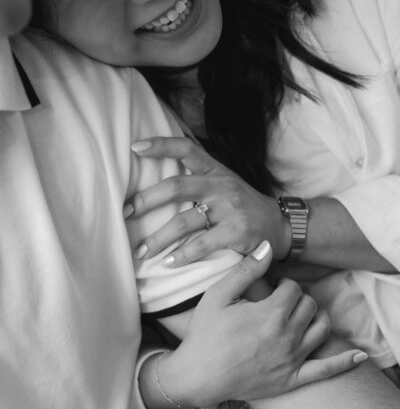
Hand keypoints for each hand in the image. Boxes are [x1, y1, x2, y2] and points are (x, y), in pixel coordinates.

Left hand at [128, 136, 289, 263]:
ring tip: (141, 251)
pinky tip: (168, 263)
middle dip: (146, 200)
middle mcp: (221, 186)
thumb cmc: (242, 205)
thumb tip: (155, 185)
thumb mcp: (223, 183)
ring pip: (185, 221)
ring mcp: (229, 209)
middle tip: (125, 213)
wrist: (278, 225)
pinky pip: (203, 244)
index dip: (161, 145)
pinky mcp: (237, 232)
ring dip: (159, 238)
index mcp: (215, 170)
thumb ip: (197, 179)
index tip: (134, 148)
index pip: (187, 148)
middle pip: (176, 186)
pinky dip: (183, 256)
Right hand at [156, 242, 367, 407]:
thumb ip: (245, 270)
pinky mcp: (293, 379)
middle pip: (310, 305)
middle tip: (282, 300)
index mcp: (271, 313)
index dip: (283, 284)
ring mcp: (293, 359)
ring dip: (315, 317)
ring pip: (321, 328)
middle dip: (298, 298)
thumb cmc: (204, 334)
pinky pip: (327, 370)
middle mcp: (288, 335)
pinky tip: (359, 355)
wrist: (197, 376)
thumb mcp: (217, 295)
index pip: (293, 288)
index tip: (272, 287)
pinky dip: (345, 361)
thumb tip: (266, 246)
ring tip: (300, 315)